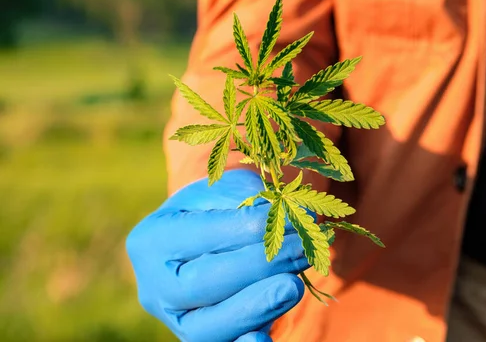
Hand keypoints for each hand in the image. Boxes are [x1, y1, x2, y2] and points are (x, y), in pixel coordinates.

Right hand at [126, 169, 309, 341]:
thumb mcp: (223, 191)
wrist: (197, 242)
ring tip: (293, 286)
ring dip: (257, 307)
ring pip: (208, 327)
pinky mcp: (199, 338)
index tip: (292, 218)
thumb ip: (249, 199)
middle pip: (202, 284)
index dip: (251, 227)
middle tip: (300, 250)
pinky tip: (265, 339)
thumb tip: (293, 214)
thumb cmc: (213, 209)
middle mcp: (154, 286)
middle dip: (258, 267)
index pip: (203, 234)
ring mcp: (175, 320)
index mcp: (151, 239)